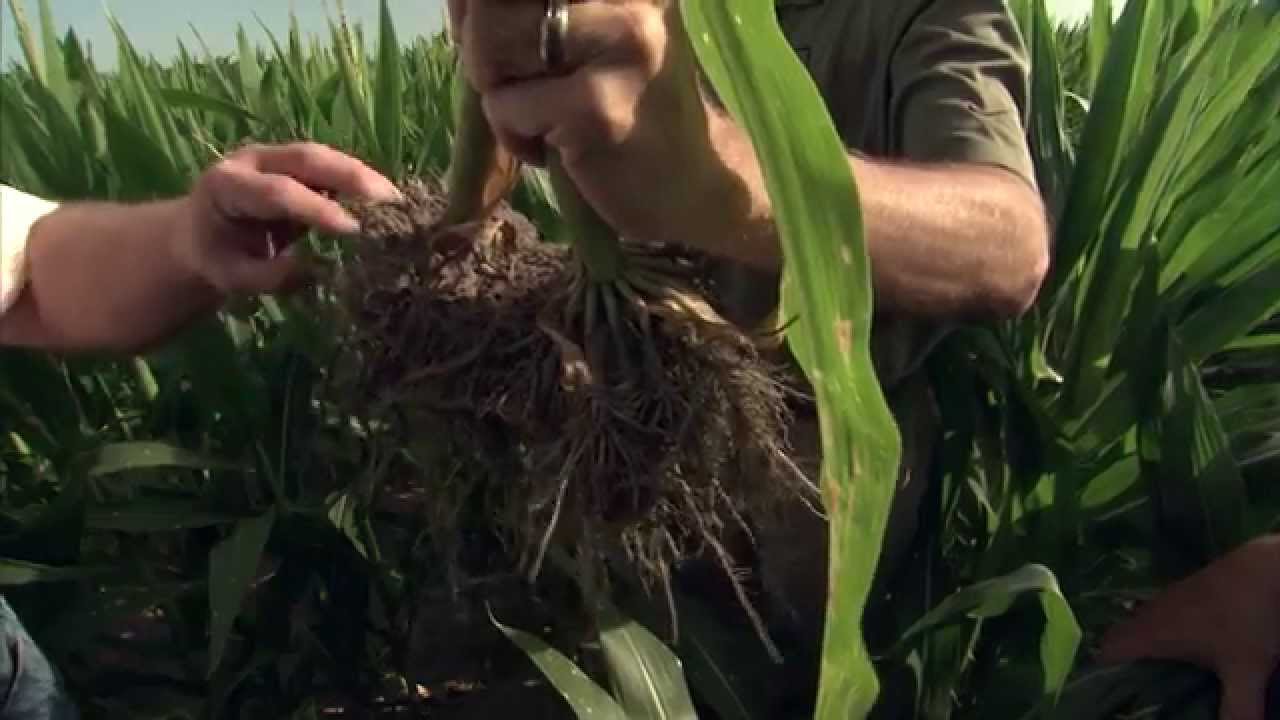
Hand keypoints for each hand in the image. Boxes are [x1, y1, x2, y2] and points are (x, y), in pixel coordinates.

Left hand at [178, 142, 399, 295]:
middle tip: (389, 199)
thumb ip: (268, 275)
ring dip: (360, 175)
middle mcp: (252, 160)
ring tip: (395, 200)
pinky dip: (356, 180)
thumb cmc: (213, 258)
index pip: (278, 191)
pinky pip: (328, 166)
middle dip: (350, 175)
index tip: (353, 229)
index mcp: (227, 185)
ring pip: (322, 157)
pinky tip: (382, 199)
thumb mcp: (230, 277)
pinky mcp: (292, 163)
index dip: (318, 208)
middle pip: (306, 158)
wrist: (197, 236)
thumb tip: (314, 269)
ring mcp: (274, 156)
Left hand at [448, 0, 731, 248]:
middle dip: (479, 43)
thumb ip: (536, 10)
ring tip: (540, 116)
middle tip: (509, 82)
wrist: (696, 186)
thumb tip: (460, 1)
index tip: (483, 29)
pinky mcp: (598, 106)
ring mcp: (619, 45)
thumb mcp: (589, 38)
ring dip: (496, 90)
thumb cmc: (629, 108)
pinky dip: (514, 137)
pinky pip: (505, 106)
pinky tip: (558, 151)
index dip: (476, 5)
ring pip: (490, 40)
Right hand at [1098, 535, 1279, 719]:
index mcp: (1154, 631)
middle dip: (1119, 661)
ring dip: (1141, 645)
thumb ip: (1237, 709)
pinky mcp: (1188, 590)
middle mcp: (1153, 612)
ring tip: (1153, 670)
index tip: (1105, 691)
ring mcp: (1170, 597)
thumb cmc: (1248, 618)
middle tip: (1129, 686)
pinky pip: (1159, 615)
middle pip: (1120, 636)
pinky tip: (1183, 646)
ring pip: (1140, 623)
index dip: (1098, 671)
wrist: (1270, 567)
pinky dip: (1161, 632)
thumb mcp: (1245, 670)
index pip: (1107, 650)